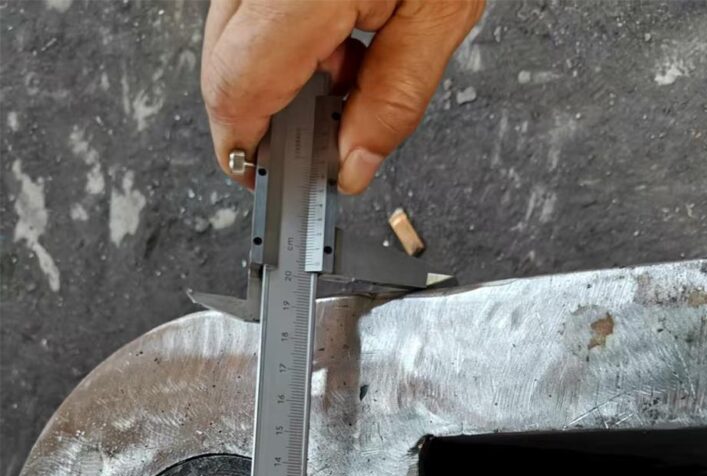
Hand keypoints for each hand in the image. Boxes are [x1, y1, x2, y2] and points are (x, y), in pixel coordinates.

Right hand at [201, 0, 482, 192]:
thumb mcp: (441, 12)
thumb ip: (393, 100)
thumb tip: (351, 165)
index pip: (235, 94)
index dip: (247, 152)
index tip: (274, 185)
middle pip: (223, 70)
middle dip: (270, 117)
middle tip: (327, 138)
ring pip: (231, 38)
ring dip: (281, 75)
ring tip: (350, 66)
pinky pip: (248, 3)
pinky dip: (286, 35)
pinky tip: (337, 33)